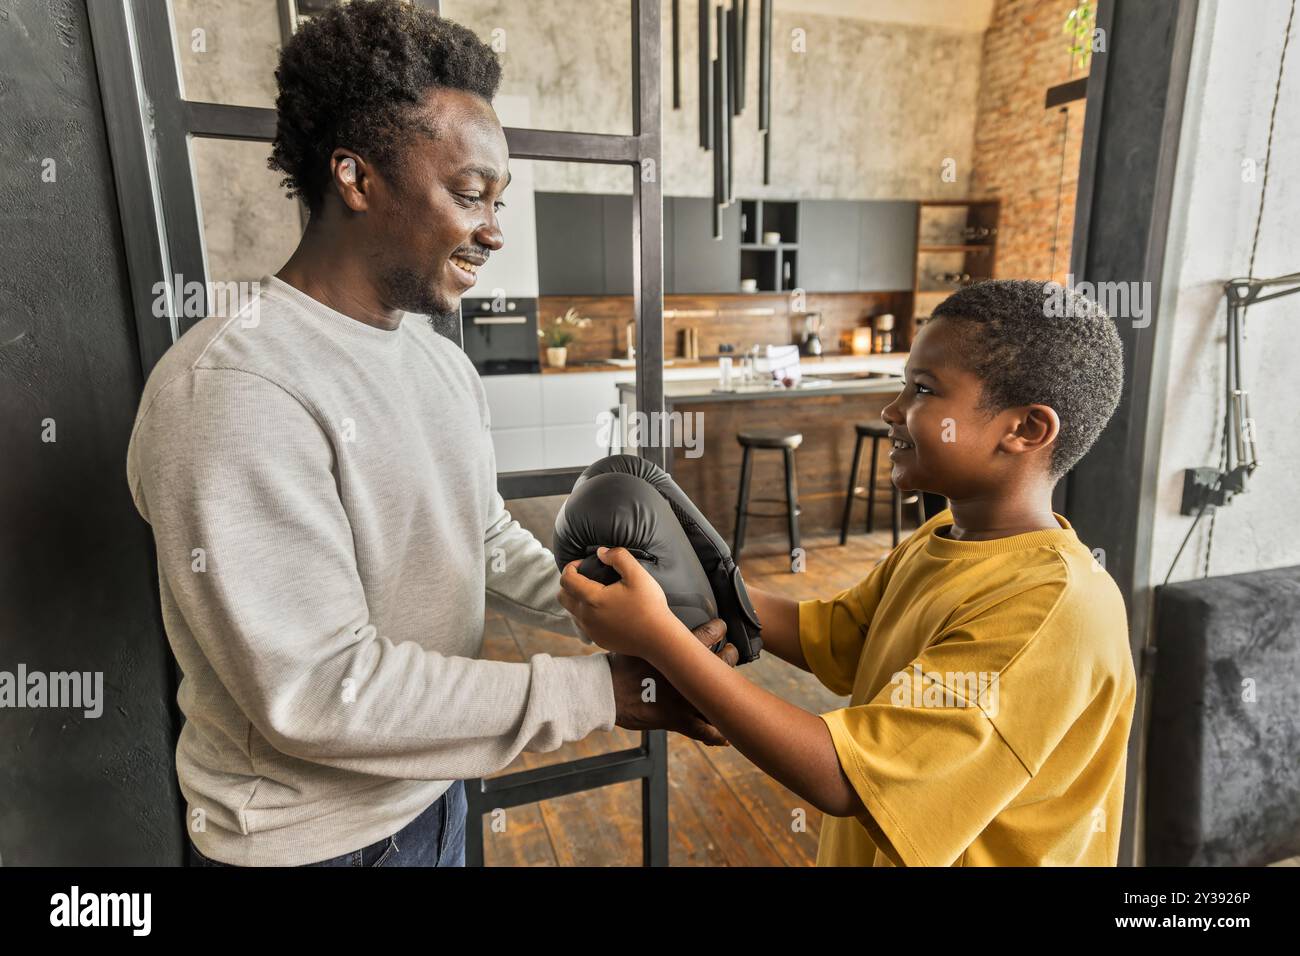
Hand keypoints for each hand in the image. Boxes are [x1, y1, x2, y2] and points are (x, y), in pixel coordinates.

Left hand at [558, 546, 682, 659]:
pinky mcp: (598, 640)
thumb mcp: (638, 574)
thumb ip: (618, 556)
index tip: (583, 563)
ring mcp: (591, 631)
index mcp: (592, 599)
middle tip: (586, 576)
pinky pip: (583, 624)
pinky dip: (586, 613)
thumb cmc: (650, 606)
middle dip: (569, 583)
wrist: (659, 639)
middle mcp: (586, 617)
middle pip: (562, 596)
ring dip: (577, 599)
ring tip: (596, 591)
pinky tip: (604, 609)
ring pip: (571, 611)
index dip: (571, 567)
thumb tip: (601, 552)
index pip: (566, 580)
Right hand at [609, 618, 737, 745]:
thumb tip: (655, 626)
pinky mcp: (677, 720)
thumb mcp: (637, 641)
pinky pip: (704, 732)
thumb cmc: (618, 666)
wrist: (606, 691)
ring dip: (729, 695)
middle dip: (730, 656)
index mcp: (676, 653)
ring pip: (718, 697)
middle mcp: (686, 675)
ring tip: (733, 692)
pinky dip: (717, 736)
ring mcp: (684, 699)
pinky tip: (725, 737)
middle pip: (722, 663)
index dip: (719, 629)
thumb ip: (655, 638)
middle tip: (731, 652)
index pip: (709, 634)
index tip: (721, 626)